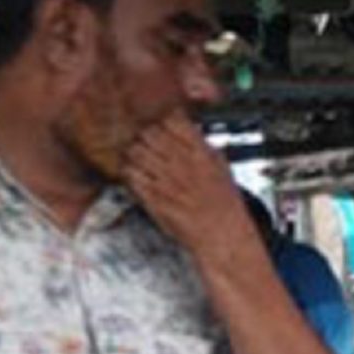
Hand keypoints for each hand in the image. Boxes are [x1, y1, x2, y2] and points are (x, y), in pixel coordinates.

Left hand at [123, 115, 257, 265]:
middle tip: (145, 143)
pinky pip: (132, 175)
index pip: (172, 121)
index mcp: (201, 152)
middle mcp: (183, 163)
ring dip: (134, 153)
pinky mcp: (154, 197)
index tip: (161, 127)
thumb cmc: (222, 201)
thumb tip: (186, 126)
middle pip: (149, 133)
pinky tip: (137, 176)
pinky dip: (131, 173)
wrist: (221, 233)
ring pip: (136, 151)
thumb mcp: (220, 165)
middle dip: (144, 136)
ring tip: (139, 159)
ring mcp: (167, 180)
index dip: (163, 121)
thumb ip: (201, 144)